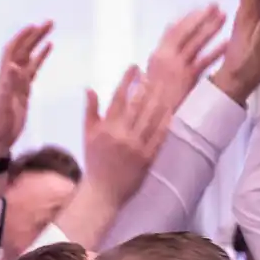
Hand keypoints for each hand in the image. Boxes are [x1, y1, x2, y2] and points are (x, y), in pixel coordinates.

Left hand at [0, 22, 53, 157]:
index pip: (12, 51)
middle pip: (22, 50)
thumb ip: (7, 85)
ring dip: (37, 43)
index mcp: (4, 77)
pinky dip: (40, 58)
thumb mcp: (2, 105)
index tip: (34, 26)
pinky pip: (33, 69)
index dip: (21, 38)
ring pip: (28, 57)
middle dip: (34, 35)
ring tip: (50, 30)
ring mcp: (17, 83)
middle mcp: (10, 76)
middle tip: (49, 22)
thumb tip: (13, 65)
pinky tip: (48, 49)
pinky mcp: (24, 91)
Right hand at [81, 66, 175, 204]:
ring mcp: (136, 147)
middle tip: (154, 71)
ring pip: (150, 118)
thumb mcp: (88, 135)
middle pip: (137, 105)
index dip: (127, 80)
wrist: (102, 192)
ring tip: (165, 85)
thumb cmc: (94, 161)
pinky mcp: (147, 158)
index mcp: (106, 128)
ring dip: (159, 100)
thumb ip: (90, 111)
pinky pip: (159, 137)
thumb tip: (89, 88)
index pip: (118, 98)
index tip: (134, 67)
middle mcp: (121, 135)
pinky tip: (172, 110)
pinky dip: (166, 123)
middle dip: (146, 86)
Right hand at [142, 5, 226, 119]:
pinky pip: (204, 62)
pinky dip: (216, 52)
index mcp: (156, 56)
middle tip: (216, 5)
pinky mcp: (186, 80)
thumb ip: (158, 60)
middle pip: (185, 32)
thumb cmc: (146, 102)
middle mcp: (165, 58)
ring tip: (224, 16)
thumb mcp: (147, 77)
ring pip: (196, 43)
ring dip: (210, 28)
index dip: (187, 19)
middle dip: (201, 17)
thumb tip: (161, 49)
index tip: (200, 9)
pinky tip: (227, 43)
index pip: (172, 31)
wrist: (145, 120)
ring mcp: (176, 67)